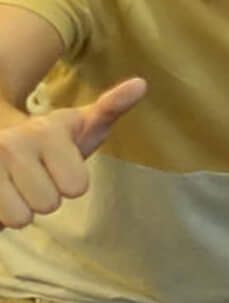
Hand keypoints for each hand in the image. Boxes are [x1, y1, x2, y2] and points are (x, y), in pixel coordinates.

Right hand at [0, 78, 143, 227]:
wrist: (0, 143)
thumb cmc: (49, 143)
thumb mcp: (80, 126)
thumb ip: (111, 108)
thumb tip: (141, 83)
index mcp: (45, 130)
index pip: (76, 186)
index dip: (71, 183)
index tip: (58, 165)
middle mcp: (10, 143)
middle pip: (48, 204)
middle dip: (43, 197)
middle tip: (33, 178)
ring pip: (19, 218)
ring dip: (18, 209)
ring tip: (14, 186)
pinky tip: (1, 194)